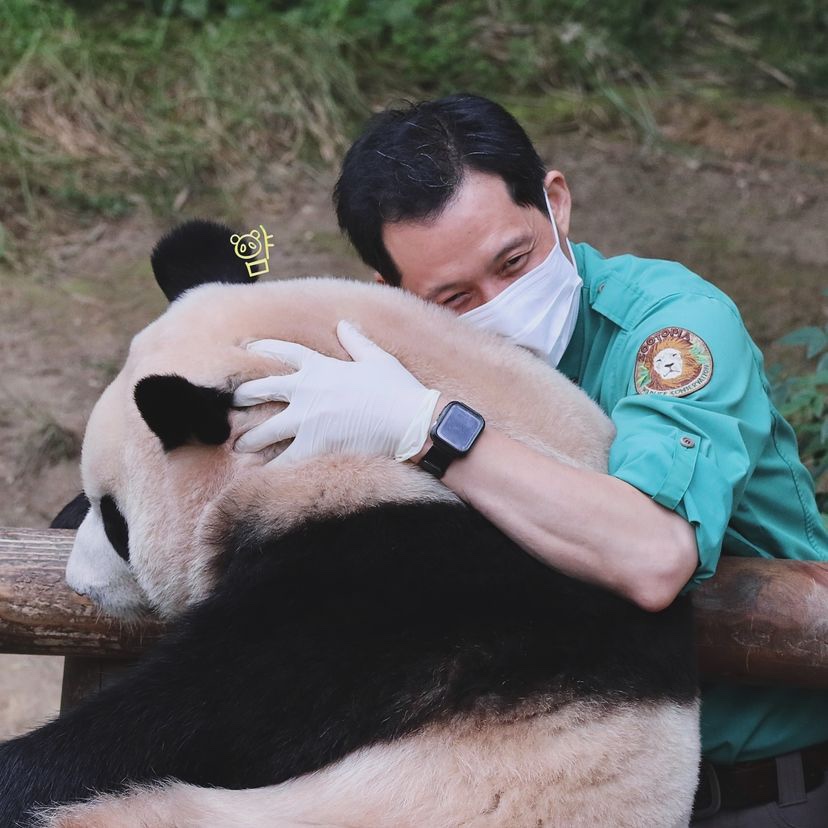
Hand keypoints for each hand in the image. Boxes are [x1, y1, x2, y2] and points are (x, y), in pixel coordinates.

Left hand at [234, 320, 440, 464]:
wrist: (409, 422)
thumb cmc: (398, 389)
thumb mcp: (378, 359)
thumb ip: (357, 342)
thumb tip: (344, 324)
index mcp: (321, 367)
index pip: (286, 352)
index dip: (265, 348)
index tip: (248, 349)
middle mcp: (307, 391)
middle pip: (263, 390)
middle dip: (244, 396)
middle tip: (233, 402)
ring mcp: (307, 420)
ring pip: (266, 430)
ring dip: (250, 439)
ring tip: (239, 447)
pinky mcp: (313, 446)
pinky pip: (283, 461)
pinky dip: (270, 470)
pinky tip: (258, 476)